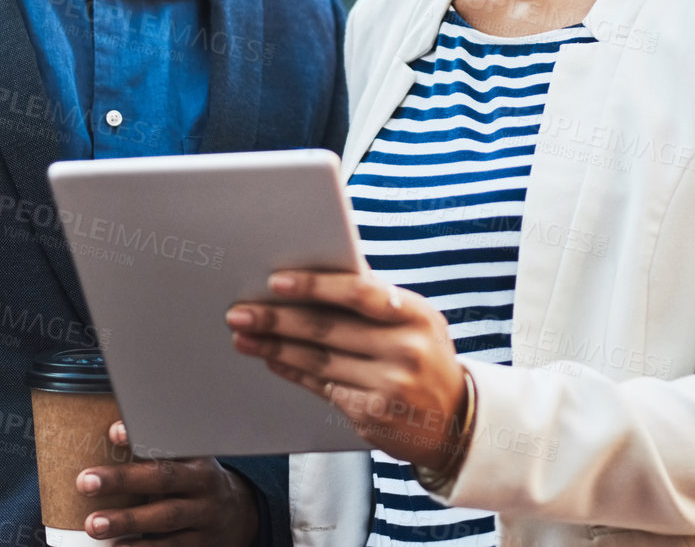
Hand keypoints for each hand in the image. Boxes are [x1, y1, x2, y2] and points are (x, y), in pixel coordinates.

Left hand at [76, 419, 260, 543]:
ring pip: (165, 517)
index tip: (114, 432)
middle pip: (164, 479)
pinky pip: (169, 546)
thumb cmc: (193, 483)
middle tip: (86, 482)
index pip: (169, 441)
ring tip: (94, 524)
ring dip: (127, 520)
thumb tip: (108, 437)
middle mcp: (203, 483)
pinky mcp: (199, 543)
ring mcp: (203, 515)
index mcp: (196, 455)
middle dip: (123, 480)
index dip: (143, 435)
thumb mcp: (186, 461)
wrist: (235, 517)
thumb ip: (156, 452)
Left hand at [226, 270, 469, 471]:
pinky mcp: (372, 414)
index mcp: (416, 314)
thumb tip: (318, 273)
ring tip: (243, 335)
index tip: (275, 282)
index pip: (360, 292)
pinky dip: (293, 372)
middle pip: (328, 329)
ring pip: (318, 360)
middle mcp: (405, 348)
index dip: (315, 286)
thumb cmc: (424, 358)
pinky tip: (272, 361)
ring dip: (275, 347)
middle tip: (239, 312)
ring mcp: (389, 384)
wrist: (454, 420)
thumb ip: (375, 301)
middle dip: (277, 319)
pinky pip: (322, 387)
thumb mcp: (416, 323)